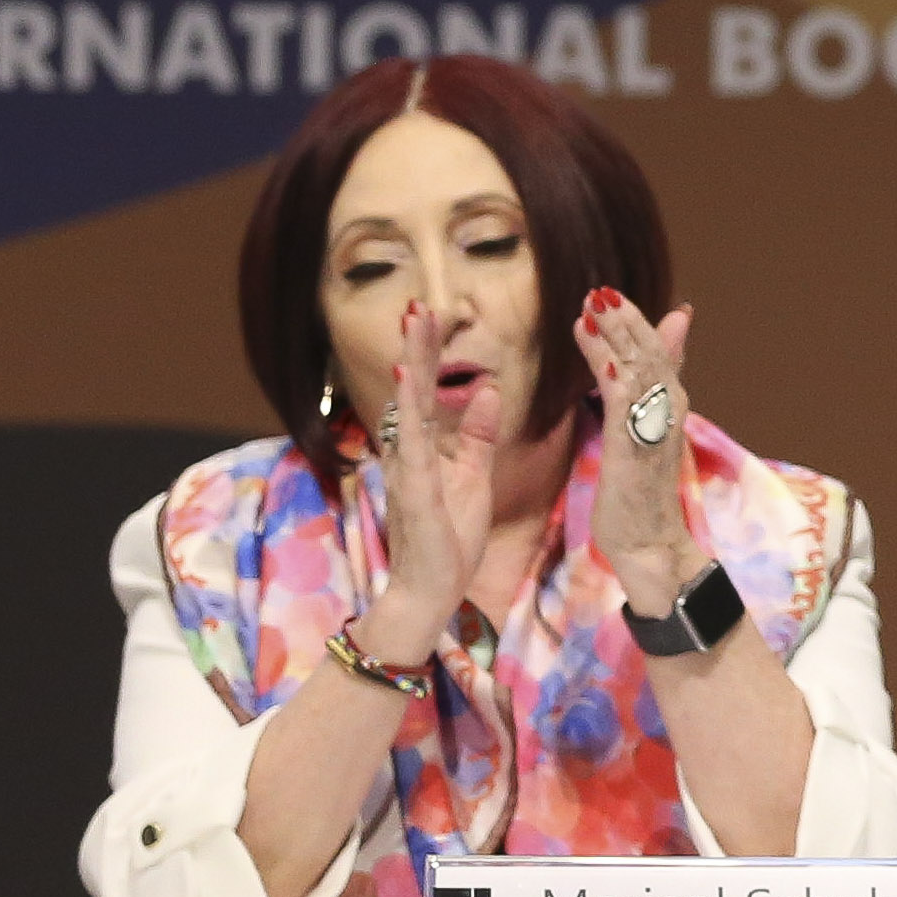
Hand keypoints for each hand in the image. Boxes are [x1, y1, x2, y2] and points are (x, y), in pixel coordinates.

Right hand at [363, 300, 497, 663]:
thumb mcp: (474, 475)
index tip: (432, 314)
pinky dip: (411, 413)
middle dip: (418, 347)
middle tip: (419, 304)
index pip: (428, 391)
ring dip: (414, 365)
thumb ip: (477, 434)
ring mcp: (409, 471)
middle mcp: (410, 453)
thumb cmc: (448, 537)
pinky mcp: (415, 492)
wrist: (430, 591)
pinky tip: (410, 384)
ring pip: (409, 408)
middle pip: (414, 390)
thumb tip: (488, 389)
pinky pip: (412, 446)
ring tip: (415, 325)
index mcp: (426, 449)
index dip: (429, 354)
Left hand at [582, 288, 705, 616]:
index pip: (657, 354)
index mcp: (670, 408)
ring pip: (639, 365)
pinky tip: (596, 346)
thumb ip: (645, 405)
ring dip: (616, 333)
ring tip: (591, 306)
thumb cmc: (640, 498)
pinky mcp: (633, 443)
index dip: (634, 324)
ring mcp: (654, 425)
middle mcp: (669, 410)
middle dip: (626, 319)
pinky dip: (611, 367)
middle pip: (651, 351)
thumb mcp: (643, 441)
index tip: (609, 298)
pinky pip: (623, 396)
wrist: (650, 546)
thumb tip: (644, 378)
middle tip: (599, 291)